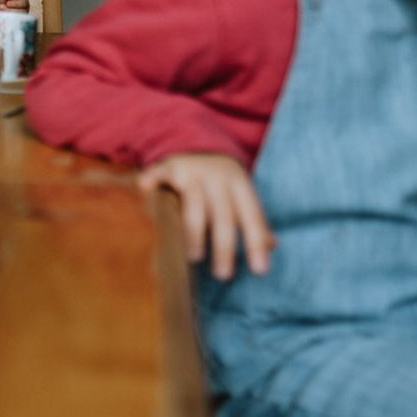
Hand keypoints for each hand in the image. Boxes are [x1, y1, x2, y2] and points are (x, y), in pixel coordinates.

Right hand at [137, 153, 275, 279]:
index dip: (256, 243)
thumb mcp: (240, 194)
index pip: (251, 215)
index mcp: (239, 184)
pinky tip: (144, 188)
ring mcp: (193, 171)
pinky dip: (152, 178)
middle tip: (223, 275)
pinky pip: (160, 173)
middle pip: (223, 215)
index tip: (259, 270)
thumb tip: (272, 246)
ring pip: (194, 204)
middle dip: (225, 247)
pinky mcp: (169, 166)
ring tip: (194, 259)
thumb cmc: (219, 180)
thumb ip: (252, 218)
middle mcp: (218, 177)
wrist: (195, 141)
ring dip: (194, 232)